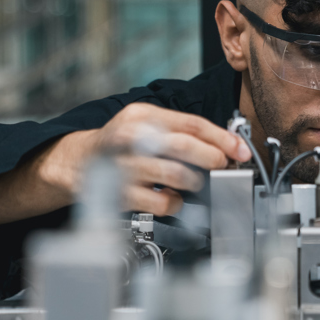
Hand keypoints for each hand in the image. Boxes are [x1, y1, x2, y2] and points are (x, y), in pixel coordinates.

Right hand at [40, 103, 251, 216]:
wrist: (78, 163)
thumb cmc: (120, 144)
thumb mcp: (145, 124)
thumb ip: (179, 130)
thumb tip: (224, 144)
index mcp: (142, 116)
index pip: (191, 124)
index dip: (222, 138)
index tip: (241, 149)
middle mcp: (132, 138)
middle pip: (184, 147)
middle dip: (213, 159)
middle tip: (223, 166)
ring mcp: (126, 167)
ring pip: (177, 176)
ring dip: (196, 182)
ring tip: (195, 182)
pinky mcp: (123, 194)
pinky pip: (163, 202)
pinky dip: (176, 203)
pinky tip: (172, 197)